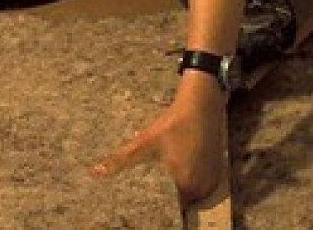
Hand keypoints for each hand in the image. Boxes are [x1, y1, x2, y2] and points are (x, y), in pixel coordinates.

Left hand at [90, 78, 227, 204]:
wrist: (201, 103)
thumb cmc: (172, 123)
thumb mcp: (145, 141)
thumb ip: (121, 160)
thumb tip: (95, 172)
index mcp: (185, 184)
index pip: (173, 209)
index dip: (161, 206)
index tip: (150, 200)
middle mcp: (202, 186)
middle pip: (183, 202)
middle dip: (170, 197)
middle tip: (158, 183)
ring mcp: (212, 178)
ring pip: (193, 193)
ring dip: (183, 189)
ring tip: (169, 177)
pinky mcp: (217, 169)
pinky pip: (202, 183)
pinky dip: (193, 180)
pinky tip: (183, 168)